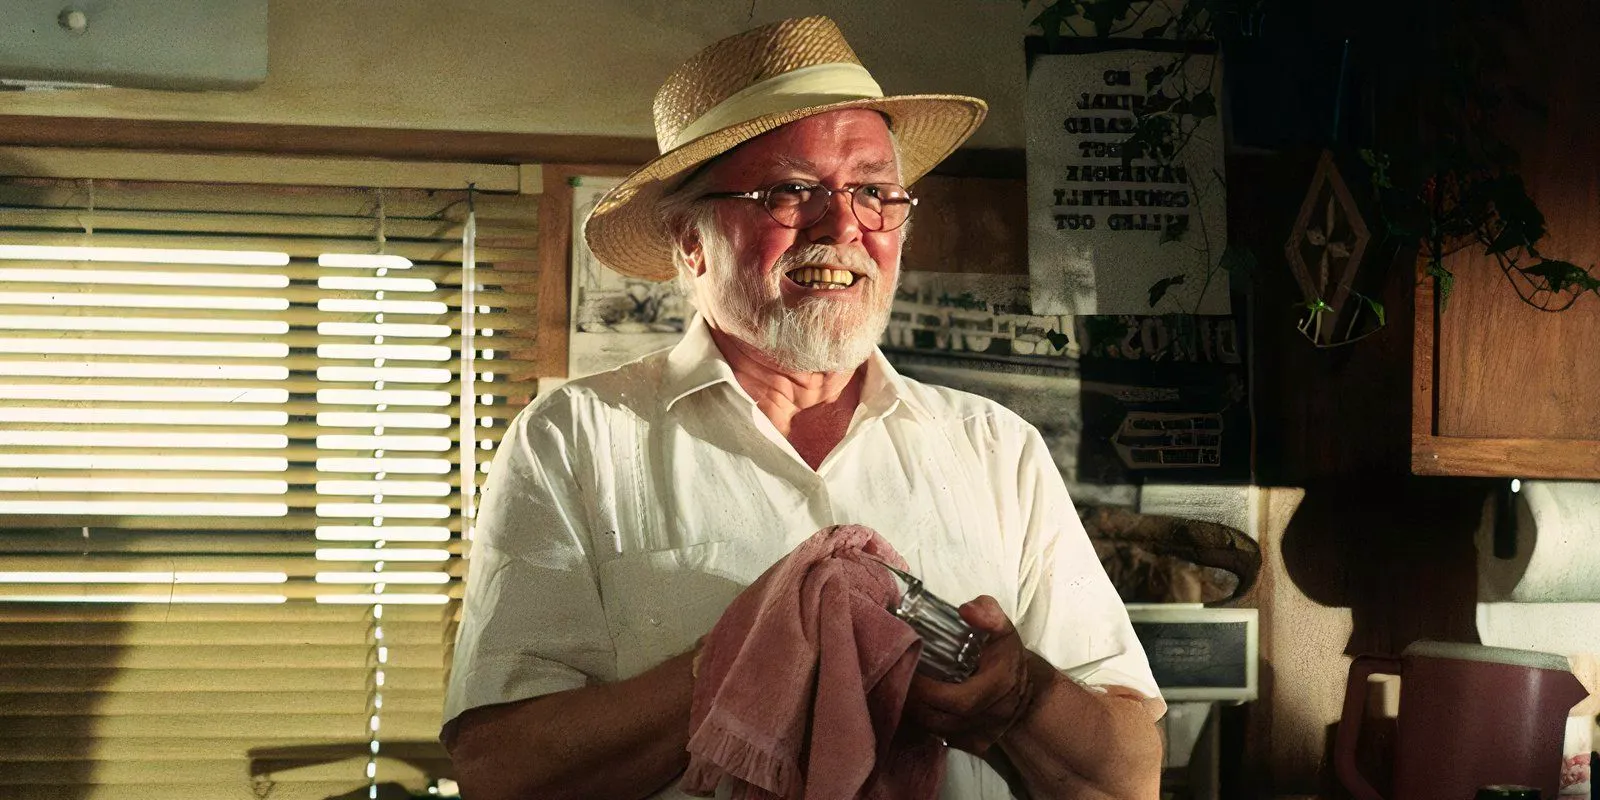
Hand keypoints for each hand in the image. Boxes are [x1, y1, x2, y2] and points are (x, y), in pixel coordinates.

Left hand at [903, 595, 1053, 755]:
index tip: (907, 667)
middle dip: (911, 699)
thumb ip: (989, 614)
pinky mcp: (971, 745)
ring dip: (913, 711)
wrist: (1025, 693)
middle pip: (937, 718)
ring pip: (934, 731)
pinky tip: (914, 704)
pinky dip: (923, 722)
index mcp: (995, 688)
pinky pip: (939, 738)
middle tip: (895, 676)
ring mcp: (979, 735)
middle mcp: (987, 718)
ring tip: (899, 688)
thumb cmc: (1006, 657)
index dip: (925, 689)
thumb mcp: (1004, 630)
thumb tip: (966, 610)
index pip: (955, 699)